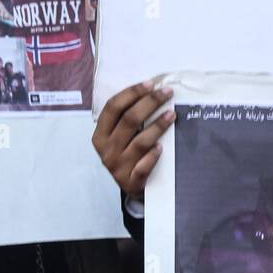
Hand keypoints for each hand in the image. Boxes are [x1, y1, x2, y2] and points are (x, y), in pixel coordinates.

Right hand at [91, 81, 174, 200]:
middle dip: (150, 103)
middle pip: (128, 120)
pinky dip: (153, 156)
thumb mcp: (120, 138)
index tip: (151, 84)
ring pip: (139, 142)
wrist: (133, 188)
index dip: (131, 93)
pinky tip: (162, 147)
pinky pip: (143, 166)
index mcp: (100, 135)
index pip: (113, 108)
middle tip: (167, 93)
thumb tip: (151, 91)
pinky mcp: (131, 182)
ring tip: (172, 115)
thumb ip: (127, 120)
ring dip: (158, 126)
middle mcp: (106, 150)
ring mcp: (118, 167)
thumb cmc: (129, 156)